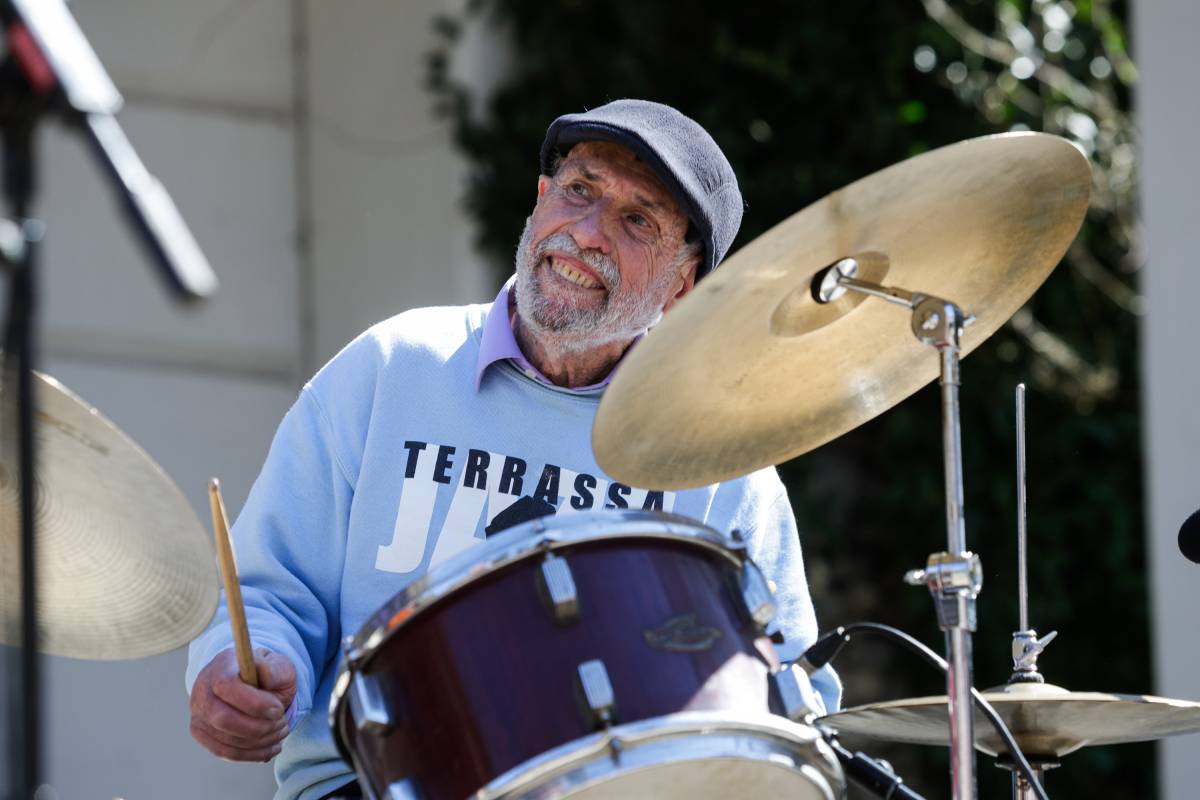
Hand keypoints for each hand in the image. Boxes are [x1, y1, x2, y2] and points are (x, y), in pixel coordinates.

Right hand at [190, 647, 297, 761]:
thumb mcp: (279, 665)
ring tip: (282, 731)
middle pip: (221, 718)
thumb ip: (276, 670)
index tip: (278, 709)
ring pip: (226, 739)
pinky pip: (227, 752)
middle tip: (282, 723)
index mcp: (221, 665)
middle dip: (258, 727)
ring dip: (261, 741)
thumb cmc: (267, 674)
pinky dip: (254, 754)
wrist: (250, 682)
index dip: (254, 703)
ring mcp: (198, 713)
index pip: (226, 685)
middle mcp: (203, 689)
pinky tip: (273, 746)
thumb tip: (265, 678)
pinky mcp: (201, 733)